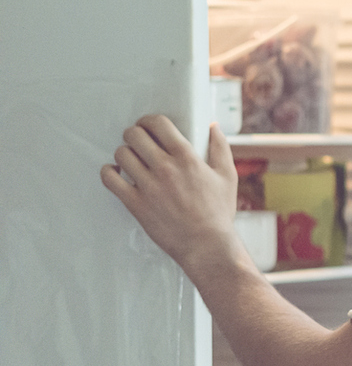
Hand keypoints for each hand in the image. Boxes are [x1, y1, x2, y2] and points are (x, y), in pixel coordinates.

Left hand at [100, 116, 242, 277]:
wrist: (206, 245)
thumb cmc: (218, 213)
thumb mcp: (227, 176)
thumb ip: (221, 148)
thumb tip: (213, 127)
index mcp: (187, 158)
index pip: (158, 124)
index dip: (149, 120)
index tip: (149, 125)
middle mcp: (165, 168)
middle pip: (135, 135)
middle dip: (135, 134)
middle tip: (138, 140)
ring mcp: (148, 186)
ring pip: (121, 154)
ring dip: (124, 152)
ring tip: (130, 157)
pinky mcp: (136, 203)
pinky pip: (110, 179)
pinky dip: (109, 172)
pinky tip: (116, 172)